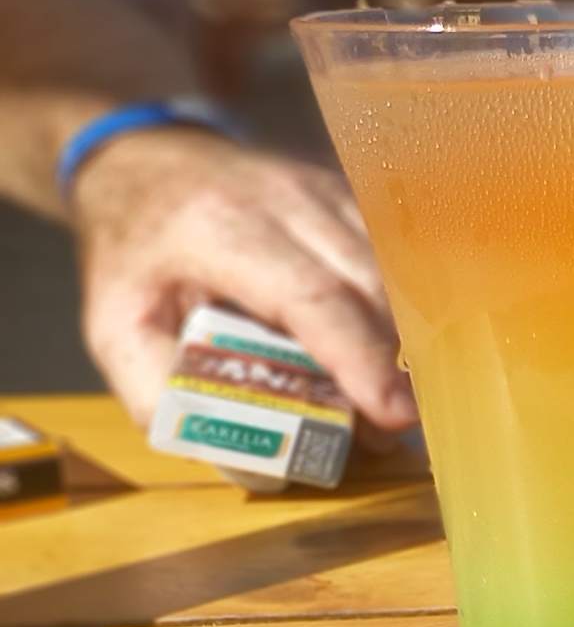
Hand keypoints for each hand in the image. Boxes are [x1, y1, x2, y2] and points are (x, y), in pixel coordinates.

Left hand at [67, 128, 414, 435]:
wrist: (142, 166)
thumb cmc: (133, 255)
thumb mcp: (114, 328)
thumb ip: (160, 393)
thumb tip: (247, 460)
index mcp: (220, 228)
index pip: (311, 296)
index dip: (359, 357)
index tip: (392, 414)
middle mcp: (285, 199)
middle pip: (369, 284)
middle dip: (396, 360)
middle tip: (400, 425)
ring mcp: (326, 191)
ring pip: (395, 269)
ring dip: (408, 338)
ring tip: (401, 400)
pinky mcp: (350, 198)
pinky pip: (396, 257)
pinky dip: (406, 309)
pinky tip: (401, 354)